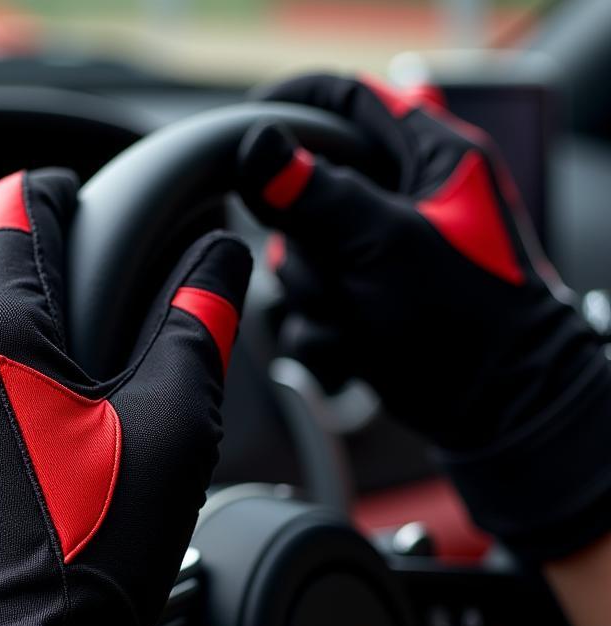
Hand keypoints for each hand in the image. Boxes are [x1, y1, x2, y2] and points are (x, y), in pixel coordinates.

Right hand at [238, 73, 610, 559]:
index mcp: (429, 158)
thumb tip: (260, 149)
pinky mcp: (365, 301)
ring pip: (302, 255)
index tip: (246, 137)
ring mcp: (379, 255)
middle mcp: (400, 200)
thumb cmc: (466, 320)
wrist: (494, 406)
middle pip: (309, 190)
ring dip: (313, 294)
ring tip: (352, 316)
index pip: (346, 102)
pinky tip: (351, 342)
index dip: (292, 111)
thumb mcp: (385, 245)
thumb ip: (318, 196)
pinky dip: (321, 327)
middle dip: (303, 240)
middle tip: (327, 268)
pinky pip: (311, 302)